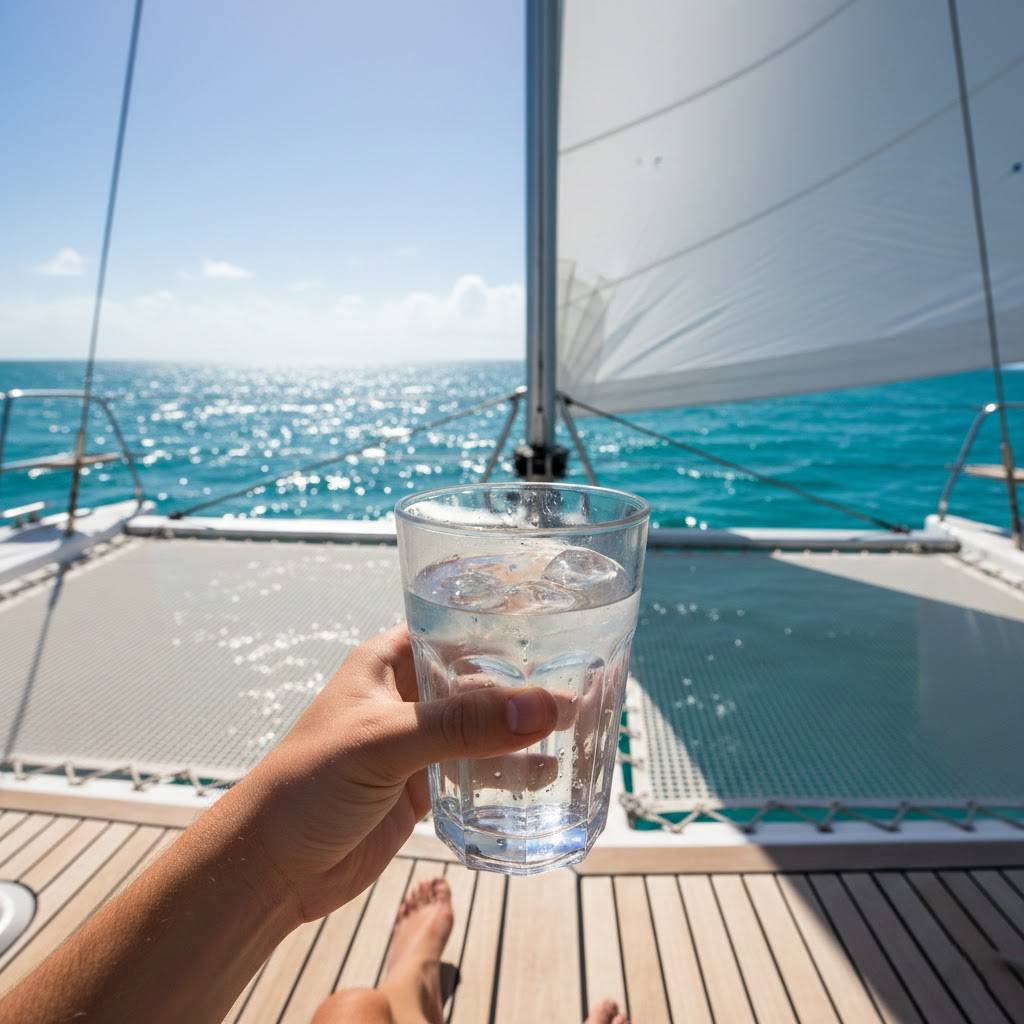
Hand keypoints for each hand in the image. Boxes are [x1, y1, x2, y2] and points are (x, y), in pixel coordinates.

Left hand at [218, 624, 558, 922]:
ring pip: (480, 727)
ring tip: (578, 727)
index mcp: (386, 661)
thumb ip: (462, 725)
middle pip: (475, 678)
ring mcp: (416, 743)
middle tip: (582, 681)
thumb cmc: (310, 784)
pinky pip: (475, 771)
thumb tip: (543, 707)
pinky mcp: (423, 787)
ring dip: (520, 730)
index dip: (499, 624)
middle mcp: (405, 696)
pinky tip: (546, 775)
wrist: (272, 868)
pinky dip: (507, 772)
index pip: (452, 627)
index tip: (556, 626)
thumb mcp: (385, 742)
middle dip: (521, 682)